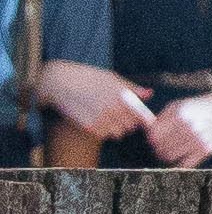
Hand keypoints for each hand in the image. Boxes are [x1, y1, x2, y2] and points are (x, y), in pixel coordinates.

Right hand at [33, 65, 150, 146]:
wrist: (60, 82)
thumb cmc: (88, 77)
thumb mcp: (112, 78)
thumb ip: (132, 88)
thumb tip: (149, 93)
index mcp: (122, 95)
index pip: (141, 116)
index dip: (141, 118)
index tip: (138, 117)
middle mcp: (113, 108)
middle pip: (130, 127)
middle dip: (127, 122)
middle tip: (118, 114)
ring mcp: (101, 119)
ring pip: (118, 133)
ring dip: (115, 128)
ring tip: (106, 116)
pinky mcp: (89, 127)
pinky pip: (104, 135)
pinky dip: (103, 131)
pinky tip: (96, 119)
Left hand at [136, 91, 211, 168]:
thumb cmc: (195, 108)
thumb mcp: (177, 106)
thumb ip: (160, 119)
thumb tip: (147, 135)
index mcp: (179, 114)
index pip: (153, 136)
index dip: (151, 139)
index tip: (154, 138)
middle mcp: (189, 127)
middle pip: (160, 148)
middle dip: (158, 148)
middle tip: (162, 146)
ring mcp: (198, 139)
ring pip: (169, 158)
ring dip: (167, 156)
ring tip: (171, 150)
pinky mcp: (206, 150)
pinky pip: (184, 165)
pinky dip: (179, 163)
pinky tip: (181, 155)